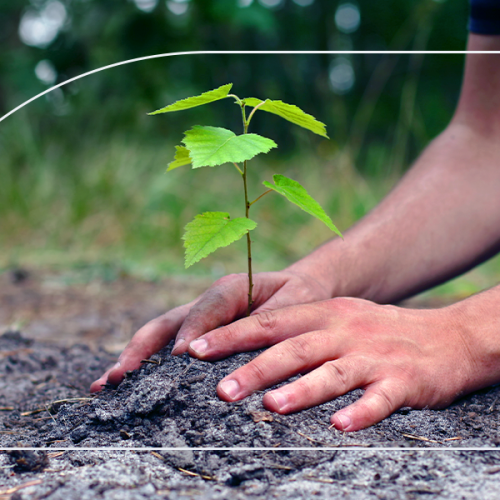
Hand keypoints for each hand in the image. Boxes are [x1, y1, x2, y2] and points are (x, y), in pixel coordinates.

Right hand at [90, 269, 329, 392]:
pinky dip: (146, 364)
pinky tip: (124, 384)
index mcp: (233, 288)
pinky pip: (168, 346)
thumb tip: (246, 346)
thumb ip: (272, 319)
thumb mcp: (296, 303)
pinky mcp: (198, 333)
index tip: (181, 357)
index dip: (193, 330)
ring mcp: (199, 318)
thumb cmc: (300, 297)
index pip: (208, 307)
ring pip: (160, 334)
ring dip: (134, 358)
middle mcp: (209, 302)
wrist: (299, 290)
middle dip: (143, 349)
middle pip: (169, 321)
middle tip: (119, 377)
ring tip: (106, 385)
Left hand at [185, 297, 477, 430]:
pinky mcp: (403, 381)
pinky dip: (360, 412)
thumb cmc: (376, 331)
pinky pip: (380, 398)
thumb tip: (247, 352)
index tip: (195, 351)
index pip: (270, 322)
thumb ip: (297, 332)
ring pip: (333, 372)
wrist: (445, 335)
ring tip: (271, 407)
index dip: (232, 335)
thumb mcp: (337, 319)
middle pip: (295, 348)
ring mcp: (374, 355)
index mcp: (324, 314)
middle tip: (221, 390)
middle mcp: (344, 331)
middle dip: (256, 368)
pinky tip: (340, 427)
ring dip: (302, 390)